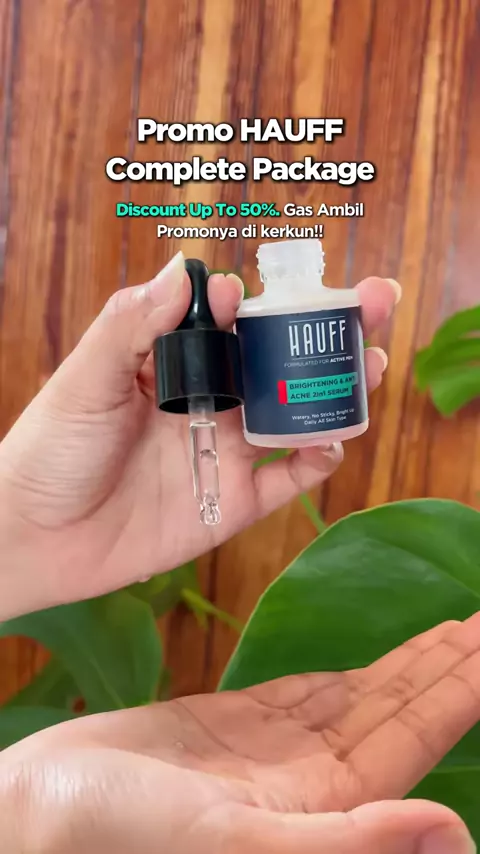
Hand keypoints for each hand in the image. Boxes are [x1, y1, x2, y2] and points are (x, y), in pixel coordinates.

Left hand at [0, 252, 397, 617]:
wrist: (38, 538)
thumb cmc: (51, 451)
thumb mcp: (85, 380)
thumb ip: (131, 326)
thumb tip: (183, 271)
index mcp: (173, 366)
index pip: (228, 322)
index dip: (252, 302)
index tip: (247, 294)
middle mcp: (209, 402)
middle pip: (278, 362)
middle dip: (324, 332)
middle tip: (373, 301)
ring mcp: (227, 450)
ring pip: (296, 414)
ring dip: (336, 389)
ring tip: (370, 364)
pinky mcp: (236, 499)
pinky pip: (290, 478)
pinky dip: (318, 459)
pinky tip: (333, 440)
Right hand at [1, 617, 477, 852]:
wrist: (38, 817)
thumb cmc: (115, 840)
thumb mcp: (234, 843)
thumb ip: (347, 844)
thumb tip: (453, 833)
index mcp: (321, 809)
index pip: (414, 740)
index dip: (462, 691)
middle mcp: (308, 783)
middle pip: (397, 711)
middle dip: (448, 666)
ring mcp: (270, 752)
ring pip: (358, 696)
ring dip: (408, 663)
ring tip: (455, 630)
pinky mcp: (231, 726)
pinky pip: (307, 692)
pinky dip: (347, 674)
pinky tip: (375, 665)